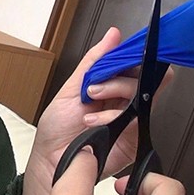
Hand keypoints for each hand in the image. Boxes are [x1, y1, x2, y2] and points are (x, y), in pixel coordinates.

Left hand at [21, 27, 172, 194]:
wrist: (51, 159)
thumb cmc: (58, 127)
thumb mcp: (72, 87)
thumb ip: (94, 61)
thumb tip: (113, 35)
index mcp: (111, 85)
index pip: (135, 64)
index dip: (134, 56)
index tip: (129, 52)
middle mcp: (124, 101)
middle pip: (143, 77)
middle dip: (118, 79)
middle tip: (93, 89)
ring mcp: (131, 119)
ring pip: (141, 95)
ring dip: (114, 95)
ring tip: (89, 107)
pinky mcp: (134, 138)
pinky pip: (136, 119)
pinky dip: (113, 117)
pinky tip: (94, 123)